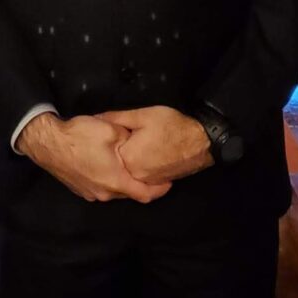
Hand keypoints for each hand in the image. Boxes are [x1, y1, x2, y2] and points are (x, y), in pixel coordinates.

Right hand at [16, 112, 171, 203]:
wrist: (47, 143)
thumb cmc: (79, 136)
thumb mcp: (110, 130)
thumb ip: (129, 138)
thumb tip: (137, 142)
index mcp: (115, 181)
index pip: (146, 194)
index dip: (160, 189)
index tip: (169, 180)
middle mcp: (104, 194)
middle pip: (130, 193)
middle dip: (142, 182)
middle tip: (150, 168)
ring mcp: (91, 194)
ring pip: (115, 190)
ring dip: (124, 180)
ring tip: (129, 164)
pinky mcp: (81, 189)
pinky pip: (102, 187)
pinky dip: (110, 179)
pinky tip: (108, 164)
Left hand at [96, 106, 212, 183]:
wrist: (201, 141)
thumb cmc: (171, 125)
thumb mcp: (142, 115)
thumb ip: (117, 118)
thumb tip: (96, 118)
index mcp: (129, 159)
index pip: (107, 151)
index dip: (108, 139)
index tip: (110, 131)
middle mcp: (136, 176)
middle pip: (117, 163)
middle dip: (116, 151)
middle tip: (124, 137)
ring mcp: (148, 182)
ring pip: (128, 172)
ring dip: (126, 160)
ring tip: (134, 144)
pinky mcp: (158, 183)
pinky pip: (141, 177)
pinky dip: (138, 167)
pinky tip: (142, 154)